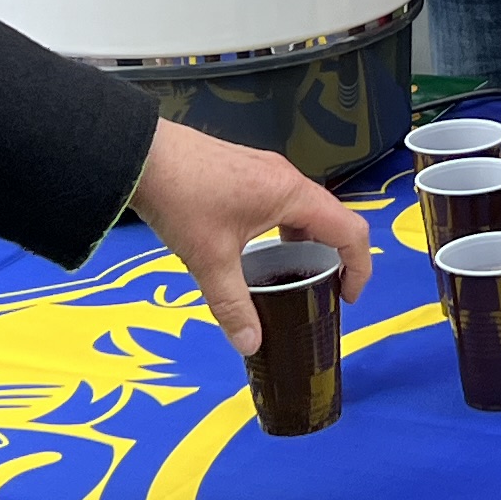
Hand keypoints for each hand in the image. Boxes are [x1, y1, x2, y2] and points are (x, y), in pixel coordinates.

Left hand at [129, 119, 372, 354]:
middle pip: (331, 218)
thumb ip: (233, 305)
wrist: (141, 154)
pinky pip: (282, 201)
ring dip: (307, 242)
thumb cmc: (182, 201)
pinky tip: (259, 250)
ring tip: (290, 275)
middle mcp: (286, 178)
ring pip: (304, 209)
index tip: (348, 298)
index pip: (350, 229)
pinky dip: (286, 228)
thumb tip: (251, 345)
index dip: (359, 266)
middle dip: (334, 258)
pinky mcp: (246, 168)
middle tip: (320, 292)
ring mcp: (266, 169)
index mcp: (291, 195)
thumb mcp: (210, 260)